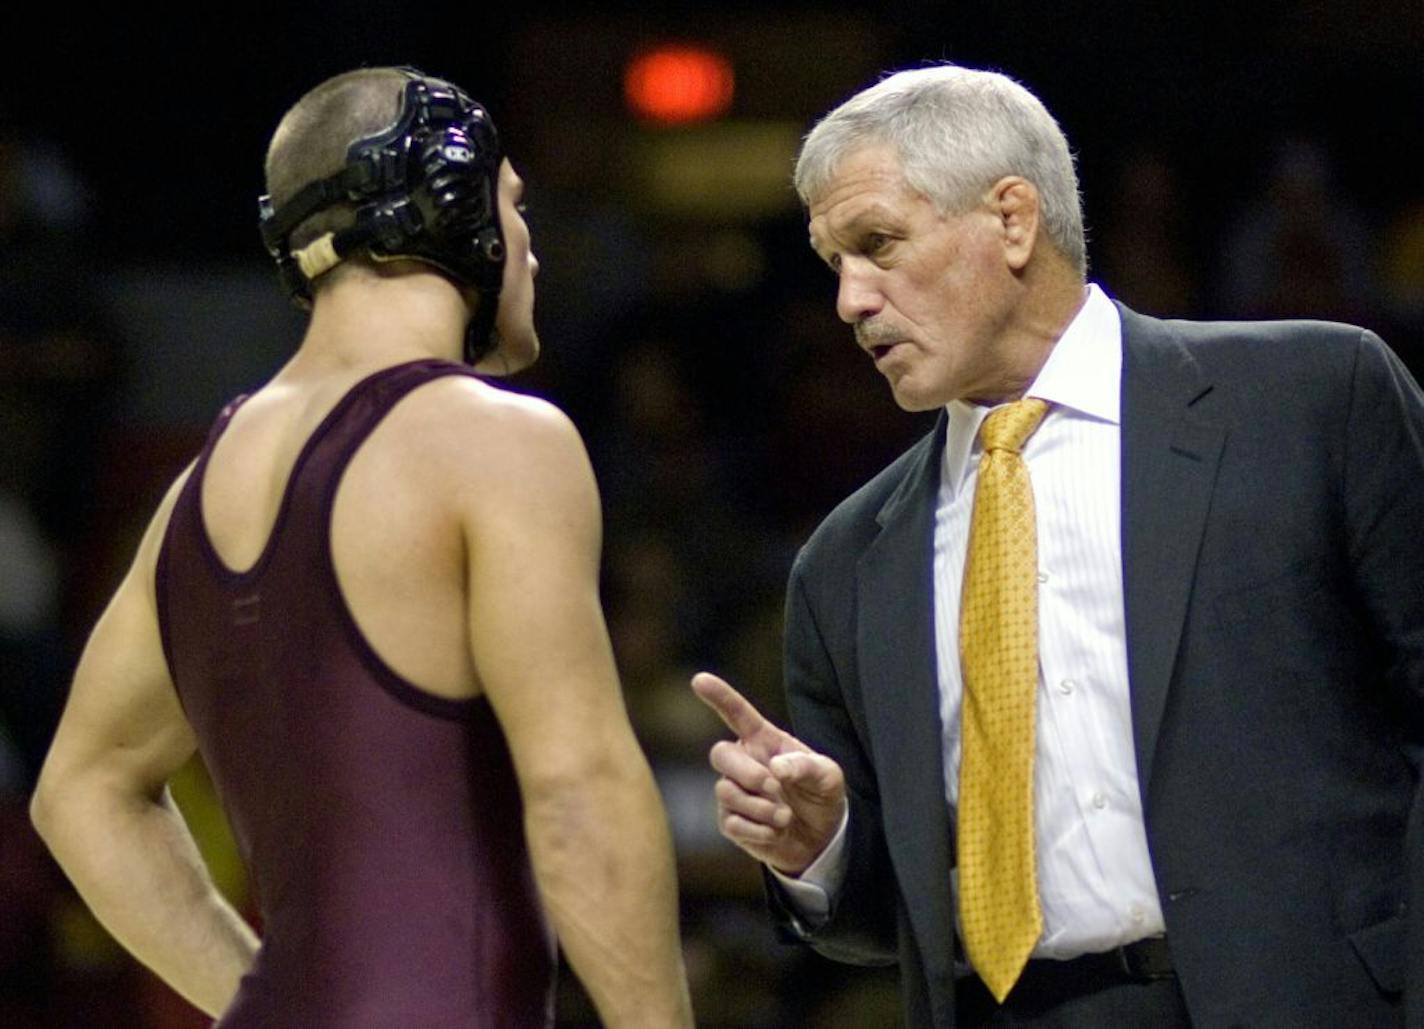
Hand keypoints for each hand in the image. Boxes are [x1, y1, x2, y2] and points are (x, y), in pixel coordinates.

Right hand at [691, 671, 845, 875]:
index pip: (737, 713)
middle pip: (720, 754)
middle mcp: (743, 762)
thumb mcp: (829, 777)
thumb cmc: (821, 795)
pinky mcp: (730, 822)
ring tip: (785, 816)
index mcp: (764, 741)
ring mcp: (733, 792)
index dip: (719, 696)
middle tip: (776, 788)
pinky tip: (776, 831)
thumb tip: (777, 767)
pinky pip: (731, 823)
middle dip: (747, 773)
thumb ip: (807, 767)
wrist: (821, 838)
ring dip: (760, 807)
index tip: (699, 679)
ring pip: (725, 791)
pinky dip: (758, 830)